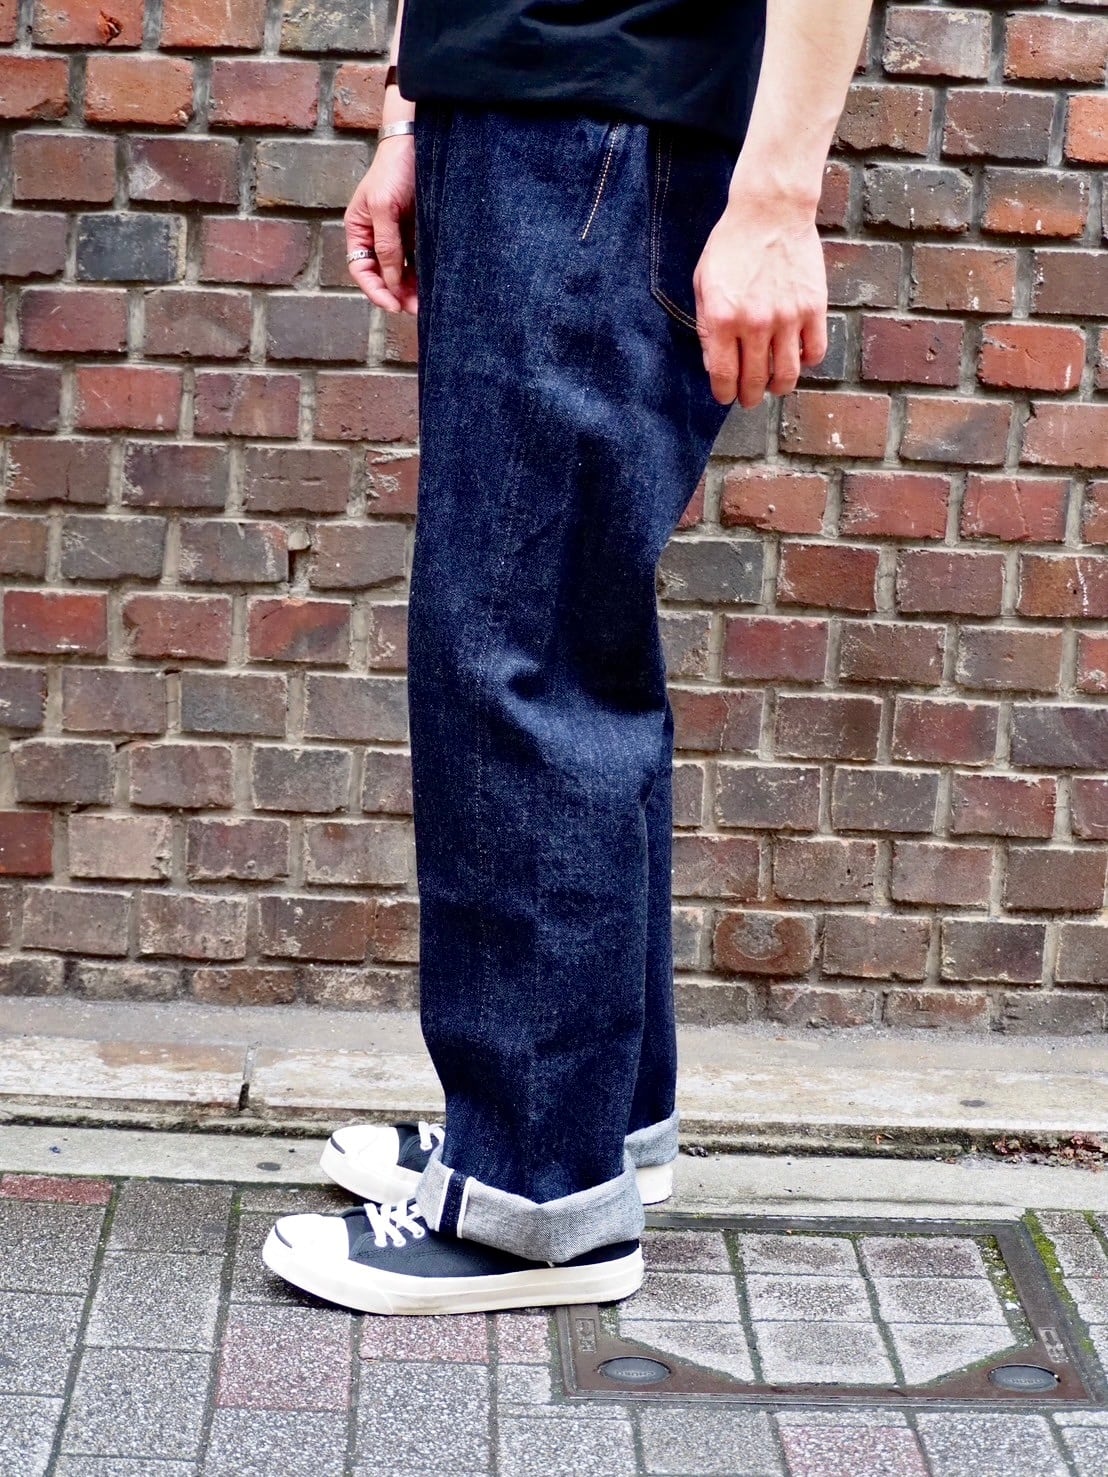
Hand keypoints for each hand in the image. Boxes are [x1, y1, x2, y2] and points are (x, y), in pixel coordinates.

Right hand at [344, 135, 417, 314]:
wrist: (417, 143)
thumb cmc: (393, 169)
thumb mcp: (384, 208)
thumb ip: (386, 245)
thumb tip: (390, 281)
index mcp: (359, 229)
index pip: (361, 269)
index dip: (375, 290)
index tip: (393, 306)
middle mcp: (375, 236)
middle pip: (382, 275)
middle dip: (396, 294)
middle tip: (416, 310)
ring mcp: (396, 235)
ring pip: (401, 272)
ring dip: (411, 289)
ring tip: (427, 303)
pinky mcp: (416, 232)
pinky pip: (417, 260)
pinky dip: (422, 275)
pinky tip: (433, 285)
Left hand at [693, 192, 827, 407]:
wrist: (770, 212)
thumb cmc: (731, 246)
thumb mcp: (703, 284)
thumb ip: (706, 326)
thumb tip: (715, 363)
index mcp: (721, 319)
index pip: (723, 375)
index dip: (724, 393)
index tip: (726, 397)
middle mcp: (754, 324)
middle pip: (754, 381)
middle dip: (749, 397)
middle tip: (748, 398)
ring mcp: (787, 318)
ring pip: (787, 375)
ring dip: (778, 387)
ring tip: (773, 385)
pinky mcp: (813, 308)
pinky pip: (815, 352)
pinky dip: (806, 362)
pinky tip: (797, 357)